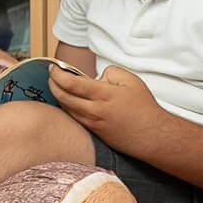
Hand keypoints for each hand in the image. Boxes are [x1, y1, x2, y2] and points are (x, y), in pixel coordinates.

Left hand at [48, 64, 165, 147]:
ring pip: (66, 109)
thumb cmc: (143, 107)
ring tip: (56, 86)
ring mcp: (93, 124)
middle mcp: (94, 110)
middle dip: (52, 84)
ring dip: (58, 96)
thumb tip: (96, 77)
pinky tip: (67, 101)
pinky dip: (67, 108)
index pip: (71, 84)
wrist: (151, 135)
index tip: (54, 68)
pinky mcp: (94, 133)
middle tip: (51, 75)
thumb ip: (110, 73)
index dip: (58, 75)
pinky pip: (74, 118)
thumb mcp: (131, 80)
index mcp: (103, 95)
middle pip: (63, 97)